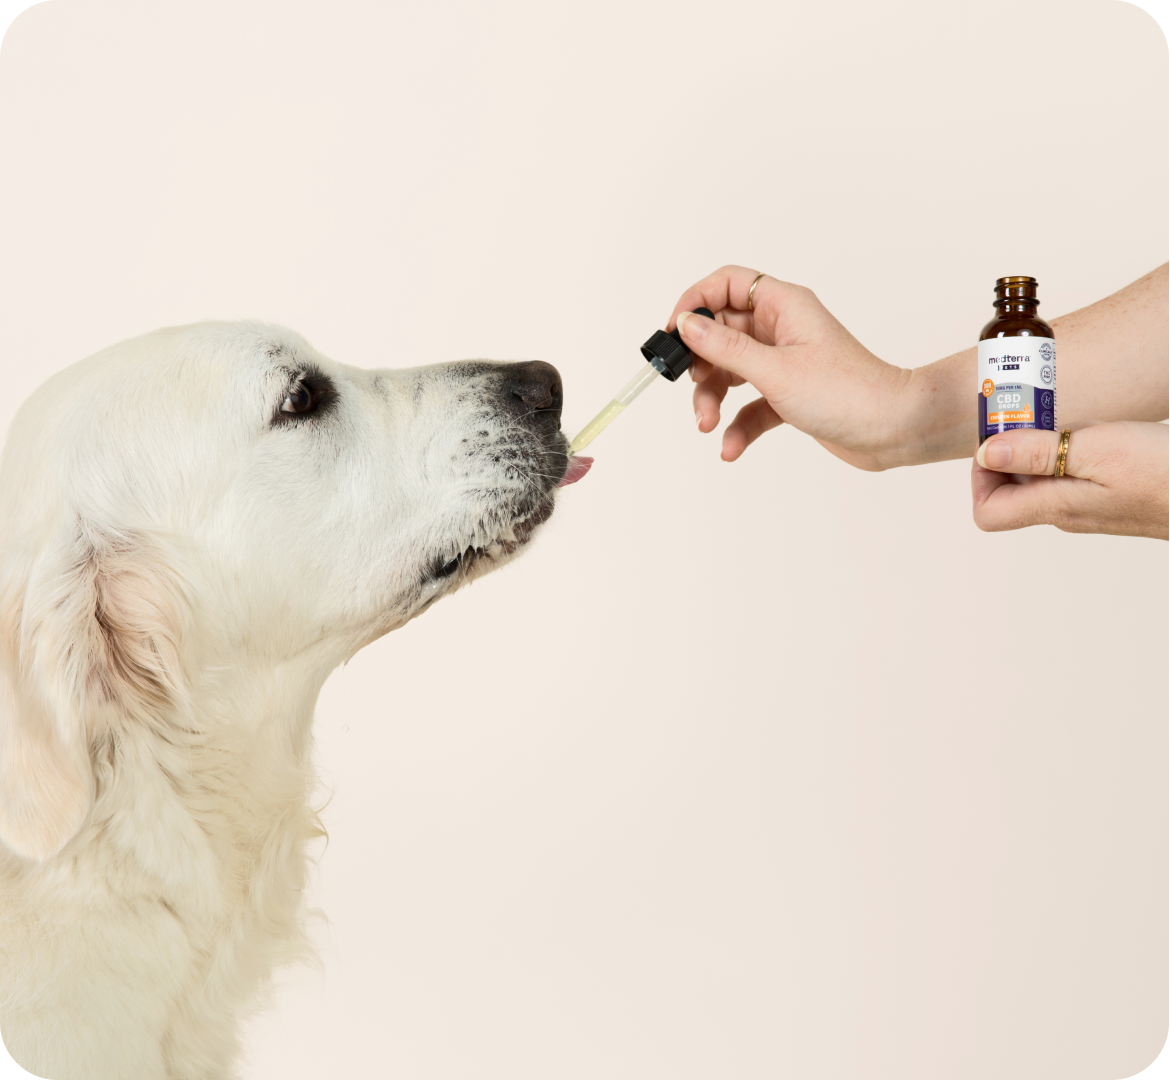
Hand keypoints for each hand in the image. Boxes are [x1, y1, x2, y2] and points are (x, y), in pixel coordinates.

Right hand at [671, 265, 913, 469]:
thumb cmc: (847, 392)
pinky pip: (749, 405)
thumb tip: (686, 324)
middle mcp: (783, 329)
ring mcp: (785, 363)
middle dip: (701, 366)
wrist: (894, 430)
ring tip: (708, 425)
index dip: (695, 302)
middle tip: (693, 389)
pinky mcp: (789, 395)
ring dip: (713, 399)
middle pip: (721, 334)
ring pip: (731, 372)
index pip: (727, 284)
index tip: (674, 332)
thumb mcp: (775, 370)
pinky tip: (730, 447)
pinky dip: (736, 425)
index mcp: (784, 306)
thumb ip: (724, 348)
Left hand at [972, 421, 1168, 539]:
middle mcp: (1064, 512)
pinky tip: (1090, 427)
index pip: (987, 512)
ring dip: (1039, 444)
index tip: (998, 439)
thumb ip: (1035, 453)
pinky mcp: (1109, 493)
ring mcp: (1087, 505)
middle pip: (1009, 490)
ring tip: (1058, 416)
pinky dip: (1068, 447)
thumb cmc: (1164, 474)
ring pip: (1041, 477)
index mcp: (1053, 507)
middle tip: (1025, 414)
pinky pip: (1070, 472)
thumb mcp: (1094, 452)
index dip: (979, 477)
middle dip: (1008, 450)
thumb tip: (984, 454)